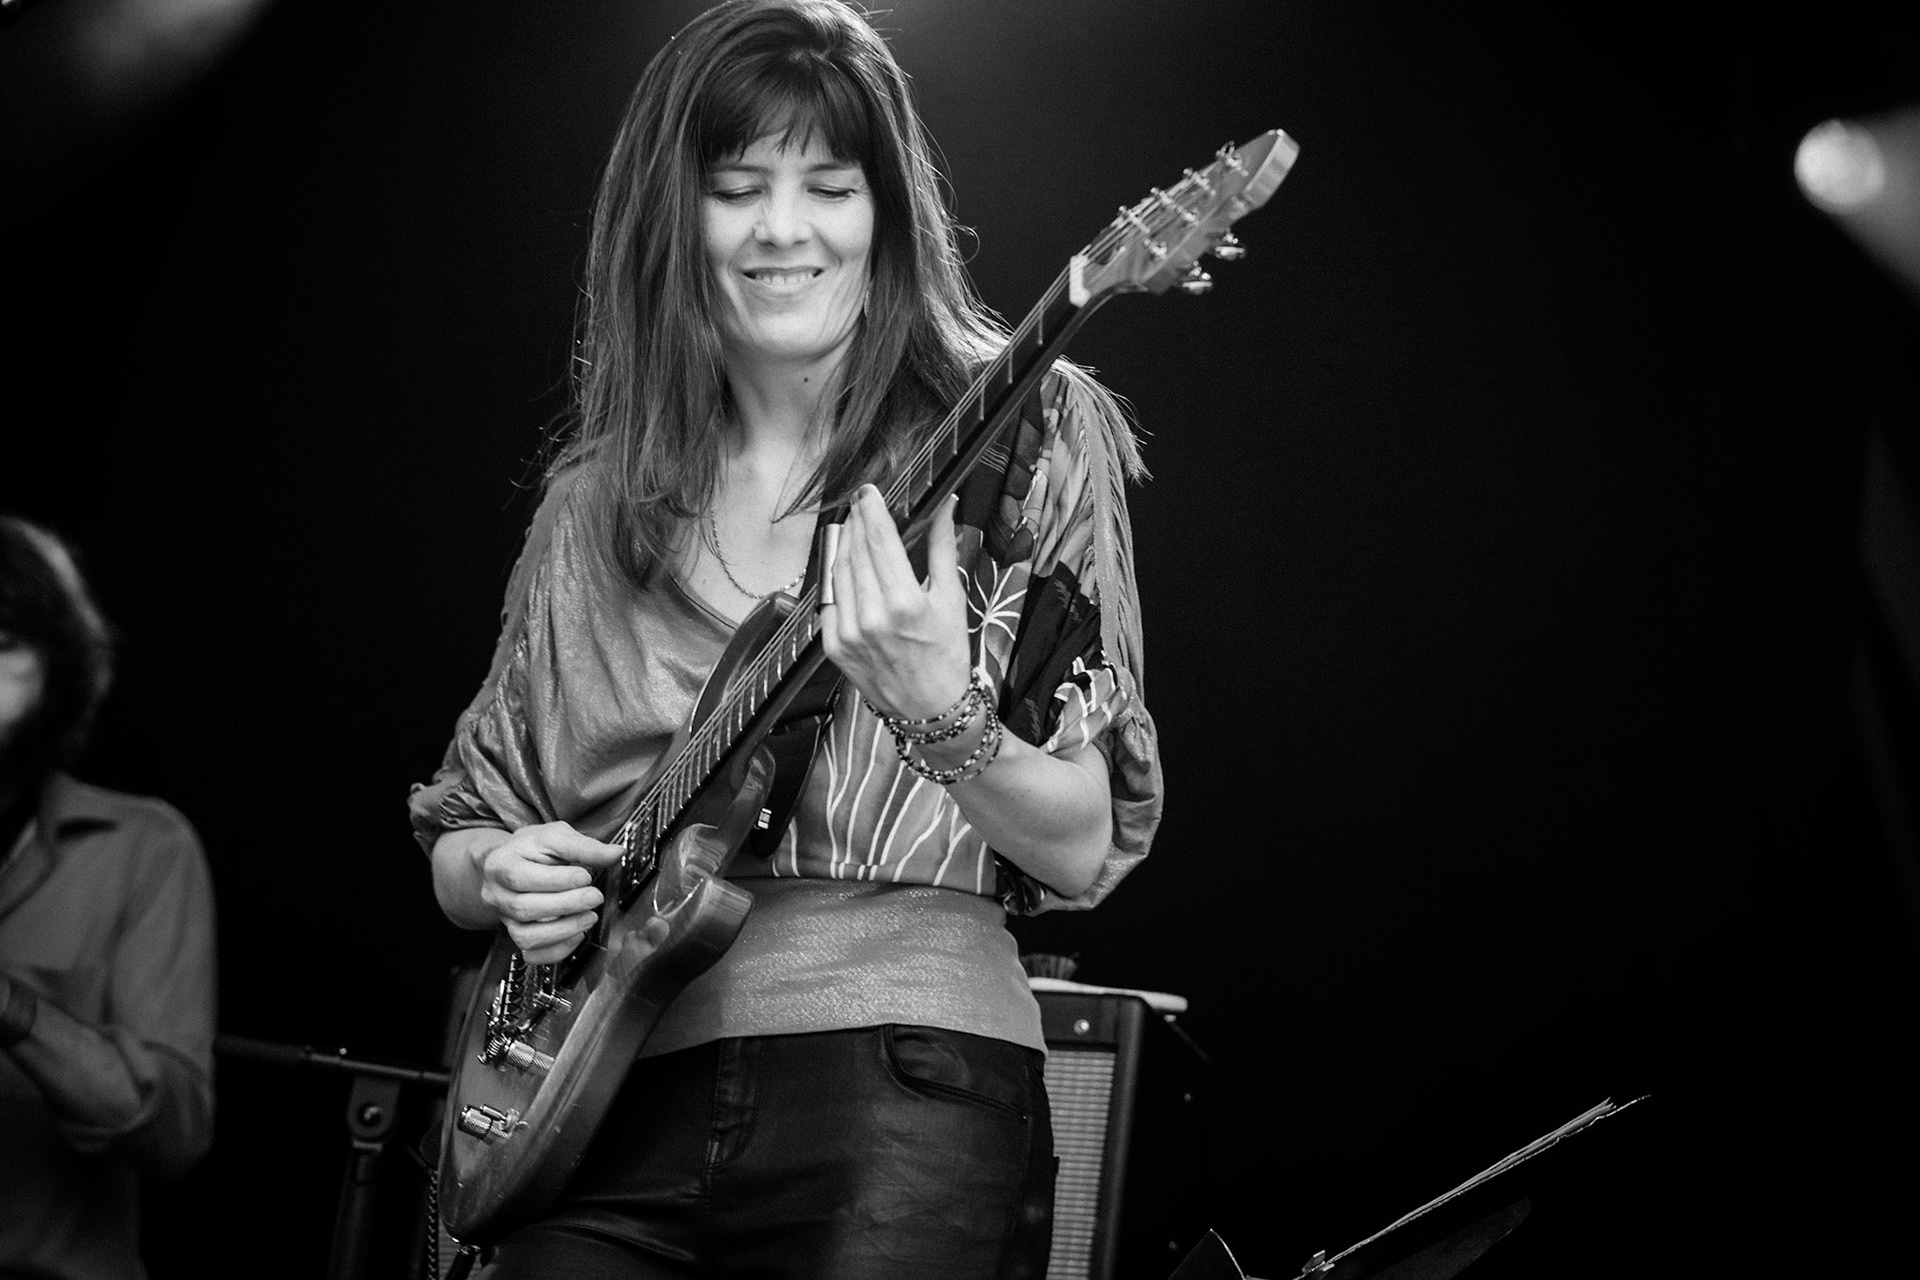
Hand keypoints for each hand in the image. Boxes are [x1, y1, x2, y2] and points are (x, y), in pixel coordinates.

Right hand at [472, 822, 624, 964]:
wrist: (513, 861)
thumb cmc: (533, 848)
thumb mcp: (556, 836)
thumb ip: (583, 846)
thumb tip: (615, 854)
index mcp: (500, 864)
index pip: (521, 877)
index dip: (557, 880)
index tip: (585, 876)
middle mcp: (496, 894)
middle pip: (524, 908)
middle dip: (566, 905)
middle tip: (594, 897)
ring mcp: (504, 919)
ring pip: (526, 937)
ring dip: (564, 930)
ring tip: (589, 916)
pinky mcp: (516, 936)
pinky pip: (532, 955)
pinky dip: (557, 950)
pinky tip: (577, 934)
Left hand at [819, 485, 971, 719]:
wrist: (930, 709)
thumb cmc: (947, 654)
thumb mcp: (952, 599)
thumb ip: (942, 548)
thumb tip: (946, 507)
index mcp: (904, 603)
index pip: (879, 540)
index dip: (872, 509)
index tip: (869, 491)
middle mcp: (872, 617)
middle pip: (855, 551)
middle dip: (857, 522)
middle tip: (862, 504)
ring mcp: (848, 633)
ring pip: (838, 571)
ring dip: (845, 545)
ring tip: (855, 530)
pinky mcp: (833, 646)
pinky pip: (829, 599)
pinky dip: (837, 577)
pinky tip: (848, 566)